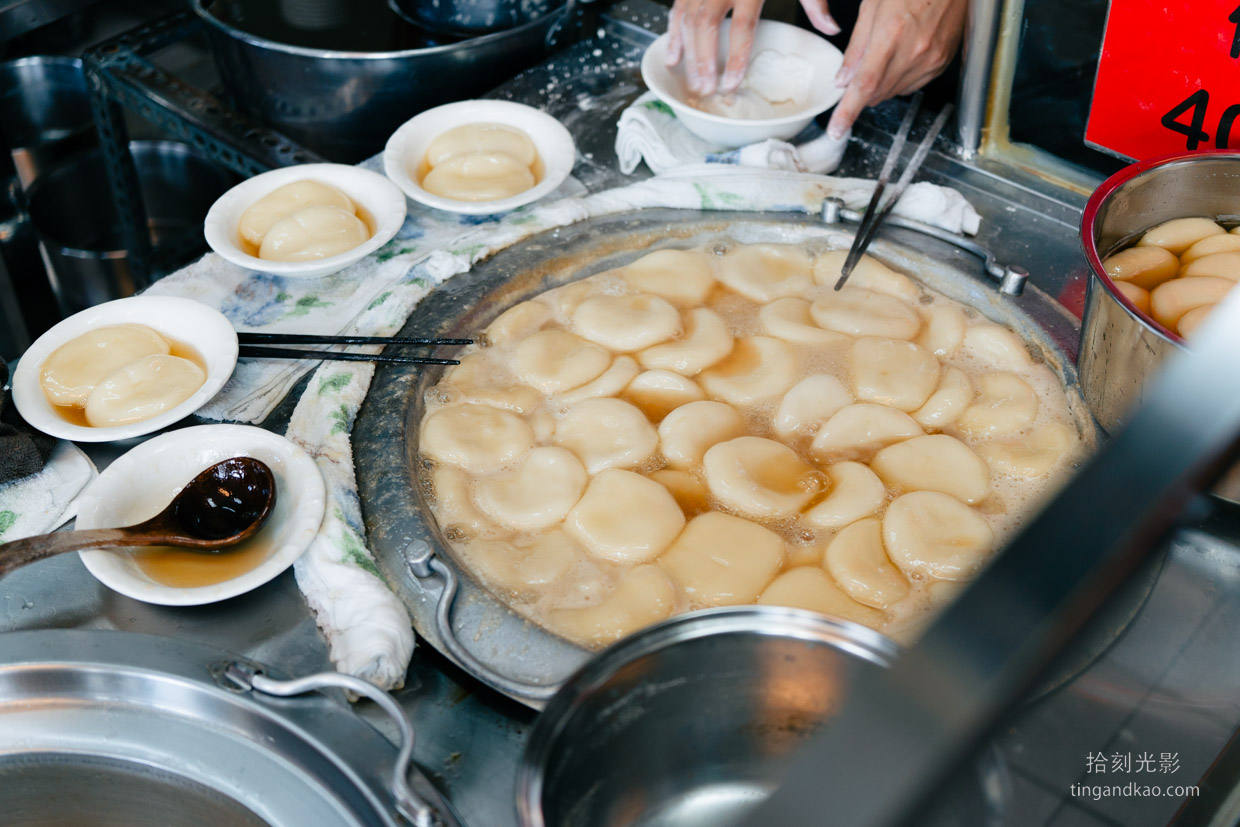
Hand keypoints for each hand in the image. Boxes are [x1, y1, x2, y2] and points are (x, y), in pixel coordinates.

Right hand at [666, 0, 840, 95]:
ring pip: (687, 19)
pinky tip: (673, 56)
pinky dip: (673, 34)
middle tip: (706, 89)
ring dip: (688, 54)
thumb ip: (813, 3)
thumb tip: (831, 29)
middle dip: (704, 61)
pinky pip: (677, 9)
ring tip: (693, 82)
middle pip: (706, 26)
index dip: (735, 57)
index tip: (731, 83)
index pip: (742, 25)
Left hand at [826, 0, 967, 137]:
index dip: (847, 111)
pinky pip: (912, 85)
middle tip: (858, 72)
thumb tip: (843, 79)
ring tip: (886, 54)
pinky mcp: (941, 63)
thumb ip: (856, 47)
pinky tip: (902, 56)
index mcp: (891, 34)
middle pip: (877, 93)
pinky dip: (899, 79)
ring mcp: (931, 60)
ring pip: (893, 92)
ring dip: (881, 85)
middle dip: (861, 91)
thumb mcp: (872, 6)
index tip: (837, 130)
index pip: (864, 85)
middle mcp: (914, 51)